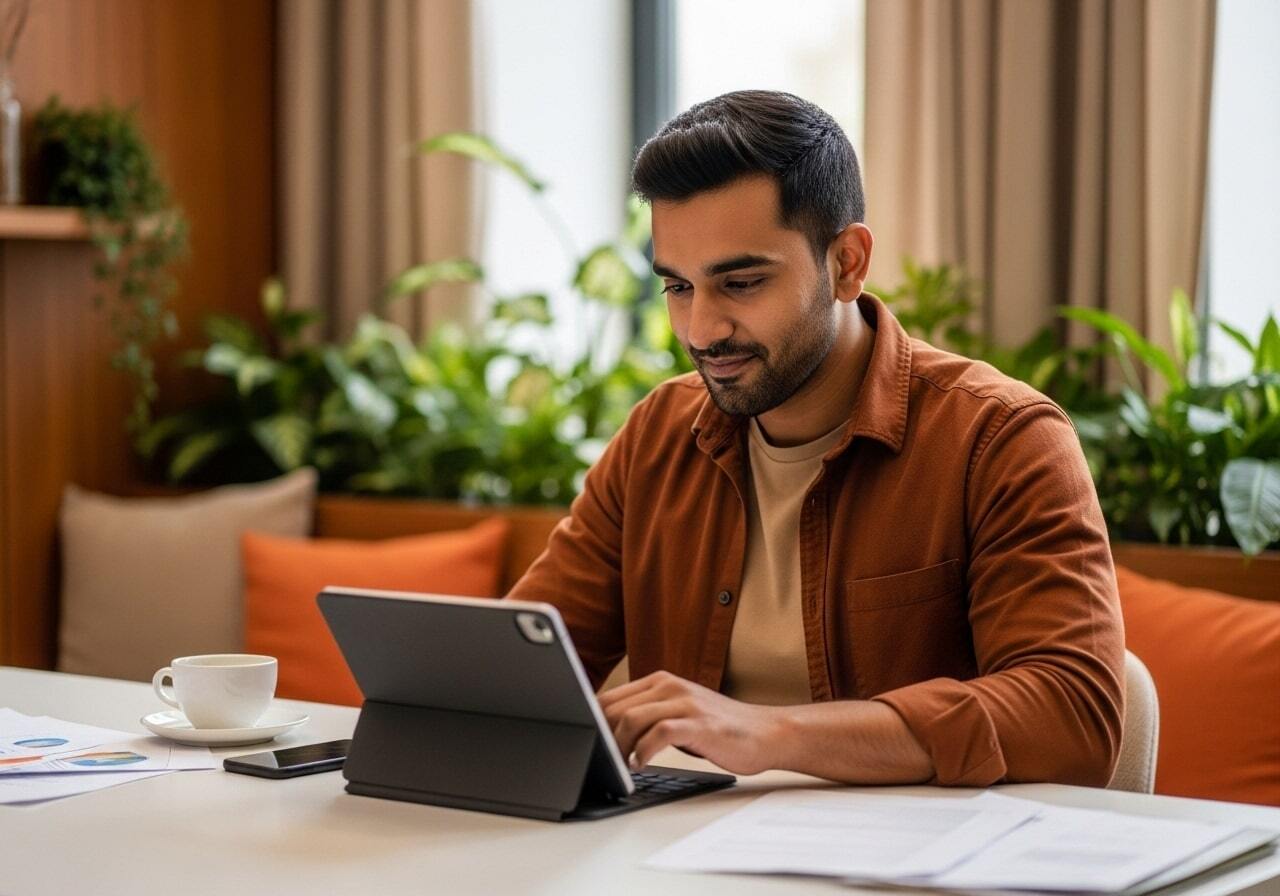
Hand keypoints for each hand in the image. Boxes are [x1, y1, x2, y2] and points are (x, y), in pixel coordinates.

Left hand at [598, 671, 785, 774]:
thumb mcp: (678, 713)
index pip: (609, 698)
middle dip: (601, 738)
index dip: (591, 723)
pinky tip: (641, 764)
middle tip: (603, 761)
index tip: (587, 745)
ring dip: (618, 746)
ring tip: (620, 765)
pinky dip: (643, 751)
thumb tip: (608, 735)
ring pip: (632, 719)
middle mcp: (669, 685)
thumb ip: (649, 715)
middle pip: (614, 708)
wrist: (765, 732)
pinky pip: (659, 733)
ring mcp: (685, 702)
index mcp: (660, 681)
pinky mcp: (699, 723)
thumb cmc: (719, 728)